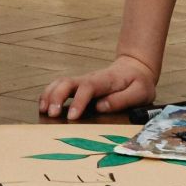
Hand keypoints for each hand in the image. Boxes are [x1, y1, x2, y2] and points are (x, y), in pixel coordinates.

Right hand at [39, 55, 157, 121]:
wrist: (134, 68)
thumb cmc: (138, 83)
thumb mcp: (140, 92)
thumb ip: (122, 99)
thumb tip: (101, 107)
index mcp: (106, 81)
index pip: (88, 88)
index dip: (78, 101)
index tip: (72, 117)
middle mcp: (90, 79)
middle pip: (67, 82)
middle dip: (56, 97)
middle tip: (52, 114)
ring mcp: (82, 81)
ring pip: (60, 82)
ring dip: (49, 95)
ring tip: (44, 111)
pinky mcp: (78, 85)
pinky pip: (59, 86)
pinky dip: (49, 94)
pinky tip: (44, 106)